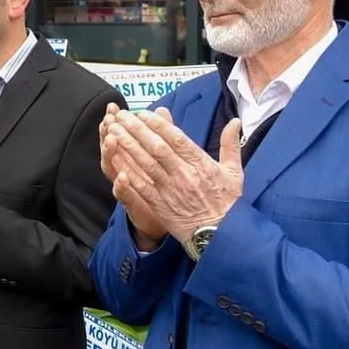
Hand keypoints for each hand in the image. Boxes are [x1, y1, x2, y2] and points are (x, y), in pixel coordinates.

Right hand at [100, 102, 168, 249]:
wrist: (171, 215)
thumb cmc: (164, 182)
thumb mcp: (165, 155)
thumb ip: (163, 132)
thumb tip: (162, 109)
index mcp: (132, 154)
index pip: (120, 132)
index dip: (115, 119)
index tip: (113, 107)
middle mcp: (125, 167)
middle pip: (110, 146)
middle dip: (106, 132)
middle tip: (107, 120)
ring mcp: (126, 185)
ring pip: (111, 167)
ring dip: (109, 153)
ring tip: (111, 140)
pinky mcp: (132, 203)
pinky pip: (123, 194)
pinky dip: (120, 186)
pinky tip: (122, 177)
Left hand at [106, 108, 244, 243]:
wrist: (221, 235)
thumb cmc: (228, 203)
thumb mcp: (234, 172)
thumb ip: (230, 145)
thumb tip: (235, 121)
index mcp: (201, 164)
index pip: (176, 139)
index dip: (157, 124)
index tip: (143, 113)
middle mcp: (184, 174)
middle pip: (157, 147)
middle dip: (136, 129)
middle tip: (121, 115)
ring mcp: (170, 190)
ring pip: (145, 163)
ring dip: (128, 145)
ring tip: (113, 130)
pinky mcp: (160, 205)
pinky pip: (140, 186)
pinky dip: (126, 172)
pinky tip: (114, 160)